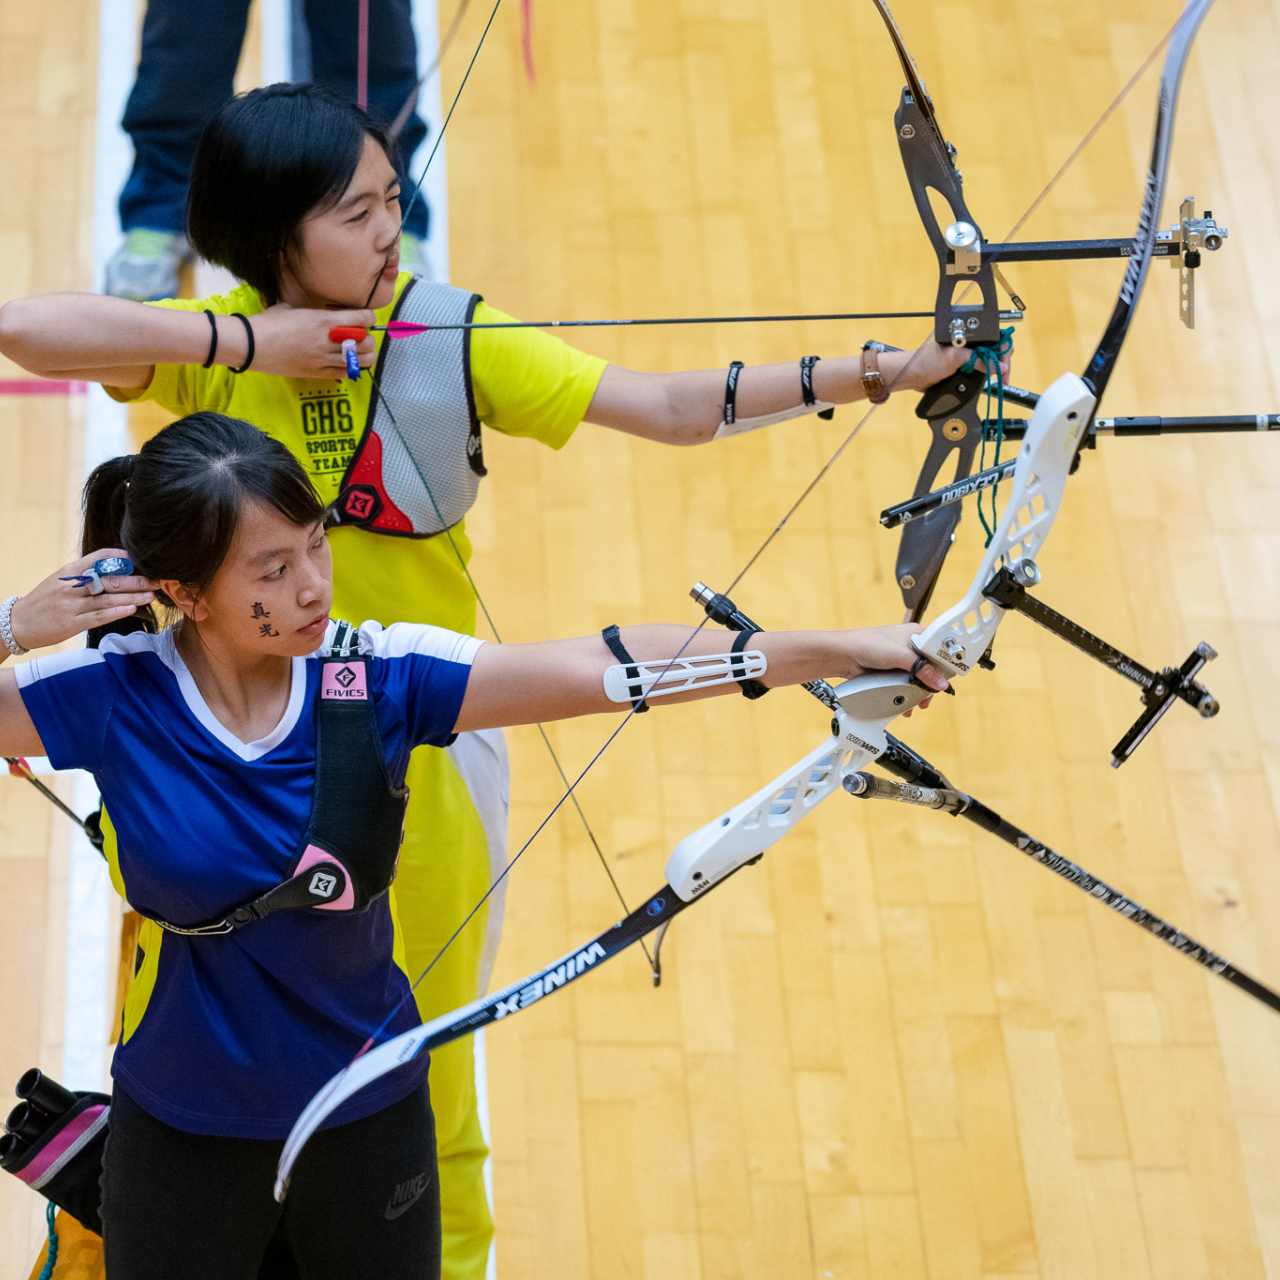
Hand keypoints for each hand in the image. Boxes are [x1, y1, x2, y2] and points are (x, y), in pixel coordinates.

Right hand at [8, 550, 156, 651]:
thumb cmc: (45, 600)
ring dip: (132, 597)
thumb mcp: (61, 581)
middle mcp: (71, 587)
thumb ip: (85, 575)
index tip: (139, 558)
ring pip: (107, 599)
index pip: (97, 559)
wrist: (18, 622)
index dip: (120, 558)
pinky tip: (132, 609)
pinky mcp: (71, 624)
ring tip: (151, 594)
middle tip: (156, 580)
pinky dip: (116, 612)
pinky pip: (98, 617)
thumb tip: (116, 568)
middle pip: (109, 580)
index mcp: (69, 572)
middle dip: (136, 580)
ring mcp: (71, 606)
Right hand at [239, 304, 377, 379]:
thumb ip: (313, 314)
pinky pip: (345, 374)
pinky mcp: (317, 373)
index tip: (365, 318)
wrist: (252, 345)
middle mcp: (328, 341)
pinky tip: (346, 363)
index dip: (369, 317)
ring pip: (361, 361)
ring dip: (364, 356)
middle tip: (362, 337)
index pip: (362, 318)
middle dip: (369, 339)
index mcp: (324, 320)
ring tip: (358, 352)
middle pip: (366, 342)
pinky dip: (351, 369)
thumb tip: (320, 314)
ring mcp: (324, 359)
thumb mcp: (293, 309)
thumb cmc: (269, 323)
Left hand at [840, 622, 948, 712]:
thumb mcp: (901, 656)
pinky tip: (904, 705)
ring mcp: (901, 660)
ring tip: (915, 705)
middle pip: (930, 669)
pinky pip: (905, 685)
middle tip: (927, 699)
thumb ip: (922, 670)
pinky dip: (906, 695)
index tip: (946, 682)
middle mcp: (911, 646)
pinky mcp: (892, 672)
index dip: (944, 667)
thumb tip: (941, 684)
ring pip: (917, 679)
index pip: (939, 651)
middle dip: (929, 686)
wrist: (844, 655)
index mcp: (917, 635)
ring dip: (917, 694)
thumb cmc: (868, 645)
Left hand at [884, 337, 1012, 393]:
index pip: (996, 339)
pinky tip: (989, 381)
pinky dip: (986, 377)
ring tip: (999, 382)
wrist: (911, 377)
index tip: (1005, 368)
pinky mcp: (963, 368)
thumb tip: (999, 366)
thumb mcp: (954, 358)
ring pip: (989, 362)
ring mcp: (967, 356)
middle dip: (1002, 364)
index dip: (1003, 353)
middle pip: (995, 351)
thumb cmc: (925, 362)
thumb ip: (978, 360)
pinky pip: (980, 371)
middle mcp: (970, 344)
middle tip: (1004, 379)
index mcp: (969, 335)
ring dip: (995, 371)